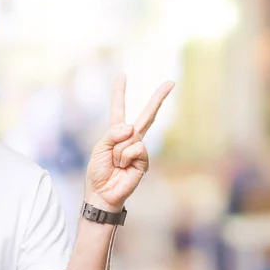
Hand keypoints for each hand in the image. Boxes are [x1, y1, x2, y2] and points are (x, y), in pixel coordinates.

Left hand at [85, 75, 174, 211]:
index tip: (122, 76)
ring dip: (118, 151)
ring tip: (115, 164)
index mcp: (116, 133)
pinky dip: (125, 157)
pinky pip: (136, 148)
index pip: (119, 109)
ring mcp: (139, 149)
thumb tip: (132, 127)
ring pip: (131, 137)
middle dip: (158, 98)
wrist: (102, 194)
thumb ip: (112, 134)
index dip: (120, 92)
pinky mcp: (144, 161)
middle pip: (146, 115)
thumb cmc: (98, 172)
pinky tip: (123, 167)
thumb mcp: (99, 148)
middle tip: (171, 82)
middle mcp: (130, 138)